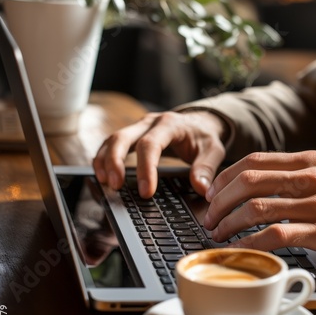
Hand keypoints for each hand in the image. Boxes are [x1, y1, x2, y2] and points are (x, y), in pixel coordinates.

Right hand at [93, 111, 226, 197]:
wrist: (199, 123)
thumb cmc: (204, 137)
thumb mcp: (213, 150)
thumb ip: (206, 169)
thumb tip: (201, 189)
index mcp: (170, 124)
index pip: (150, 145)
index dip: (145, 169)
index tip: (146, 192)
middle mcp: (150, 122)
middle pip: (122, 137)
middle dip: (115, 162)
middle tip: (115, 186)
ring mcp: (138, 127)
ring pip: (112, 139)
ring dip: (104, 161)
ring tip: (105, 183)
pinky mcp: (132, 135)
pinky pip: (111, 144)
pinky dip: (104, 159)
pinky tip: (102, 176)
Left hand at [204, 151, 315, 263]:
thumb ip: (293, 175)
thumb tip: (252, 184)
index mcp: (308, 160)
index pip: (253, 161)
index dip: (224, 178)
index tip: (211, 194)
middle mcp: (310, 177)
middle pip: (248, 182)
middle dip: (219, 202)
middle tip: (208, 217)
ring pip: (257, 208)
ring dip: (229, 223)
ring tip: (217, 234)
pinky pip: (277, 235)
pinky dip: (252, 243)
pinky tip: (242, 249)